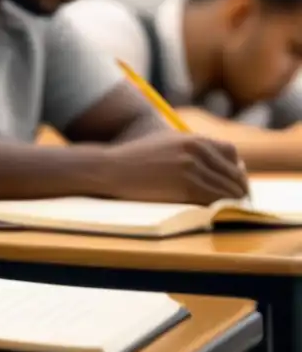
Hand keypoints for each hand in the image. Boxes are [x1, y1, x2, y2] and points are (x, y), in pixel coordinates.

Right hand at [105, 133, 248, 204]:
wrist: (112, 168)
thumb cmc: (136, 159)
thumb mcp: (166, 144)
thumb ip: (191, 149)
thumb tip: (218, 164)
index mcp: (193, 139)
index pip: (231, 153)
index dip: (236, 169)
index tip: (235, 182)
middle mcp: (196, 151)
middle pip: (233, 173)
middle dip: (239, 189)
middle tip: (239, 202)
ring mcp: (191, 168)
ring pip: (228, 189)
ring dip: (233, 202)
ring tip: (230, 210)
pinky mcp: (186, 186)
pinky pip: (215, 200)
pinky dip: (221, 208)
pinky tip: (218, 212)